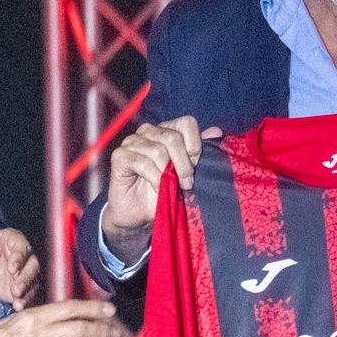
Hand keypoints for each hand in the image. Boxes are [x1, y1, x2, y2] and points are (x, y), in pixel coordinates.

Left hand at [0, 226, 38, 309]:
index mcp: (16, 242)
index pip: (22, 249)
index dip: (18, 259)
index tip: (12, 269)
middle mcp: (27, 257)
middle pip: (33, 267)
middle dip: (25, 279)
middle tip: (16, 289)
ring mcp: (28, 273)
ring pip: (35, 281)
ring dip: (28, 292)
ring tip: (19, 302)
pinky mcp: (27, 287)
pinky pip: (31, 293)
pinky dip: (26, 301)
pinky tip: (18, 306)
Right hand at [0, 300, 122, 336]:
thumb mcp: (11, 323)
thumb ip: (38, 321)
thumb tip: (64, 318)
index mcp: (32, 319)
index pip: (71, 309)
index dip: (94, 309)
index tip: (109, 310)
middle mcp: (39, 336)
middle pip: (81, 329)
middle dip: (102, 330)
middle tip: (113, 332)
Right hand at [104, 117, 220, 257]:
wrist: (140, 213)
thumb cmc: (165, 191)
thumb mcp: (187, 173)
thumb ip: (199, 151)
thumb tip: (217, 131)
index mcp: (167, 131)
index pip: (186, 123)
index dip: (195, 144)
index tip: (196, 165)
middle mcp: (149, 131)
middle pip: (172, 137)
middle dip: (184, 164)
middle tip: (186, 182)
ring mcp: (132, 142)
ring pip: (158, 150)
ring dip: (169, 173)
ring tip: (172, 187)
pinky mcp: (120, 156)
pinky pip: (141, 162)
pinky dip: (154, 178)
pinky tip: (158, 188)